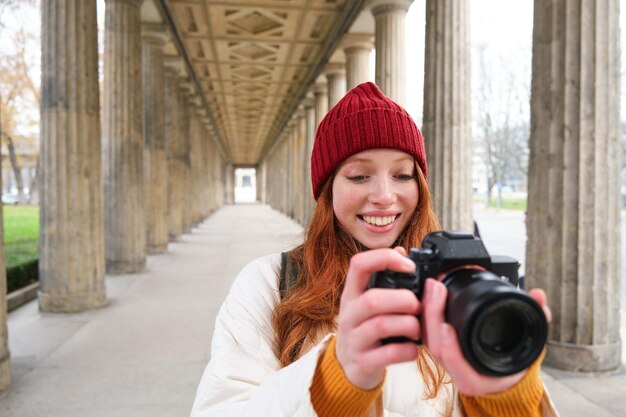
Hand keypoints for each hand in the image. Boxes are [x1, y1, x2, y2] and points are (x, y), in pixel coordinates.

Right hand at [335, 247, 420, 389]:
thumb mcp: (367, 301)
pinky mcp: (363, 362)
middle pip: (372, 299)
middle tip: (417, 306)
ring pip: (381, 325)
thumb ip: (384, 278)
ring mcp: (353, 339)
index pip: (358, 264)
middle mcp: (348, 314)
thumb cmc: (365, 328)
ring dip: (409, 324)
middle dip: (403, 300)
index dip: (384, 259)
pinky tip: (412, 347)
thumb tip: (401, 250)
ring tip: (417, 327)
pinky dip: (408, 350)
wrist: (349, 366)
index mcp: (351, 293)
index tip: (408, 266)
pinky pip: (389, 354)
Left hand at [421, 279, 551, 395]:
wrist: (506, 376)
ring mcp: (447, 361)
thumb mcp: (530, 342)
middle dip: (433, 317)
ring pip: (429, 340)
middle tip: (437, 289)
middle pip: (437, 348)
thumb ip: (537, 318)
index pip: (458, 366)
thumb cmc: (516, 361)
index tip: (446, 327)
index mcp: (478, 378)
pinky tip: (428, 296)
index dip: (450, 349)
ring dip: (427, 312)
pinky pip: (428, 335)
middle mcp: (458, 372)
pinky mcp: (441, 349)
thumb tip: (538, 295)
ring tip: (432, 287)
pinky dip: (426, 315)